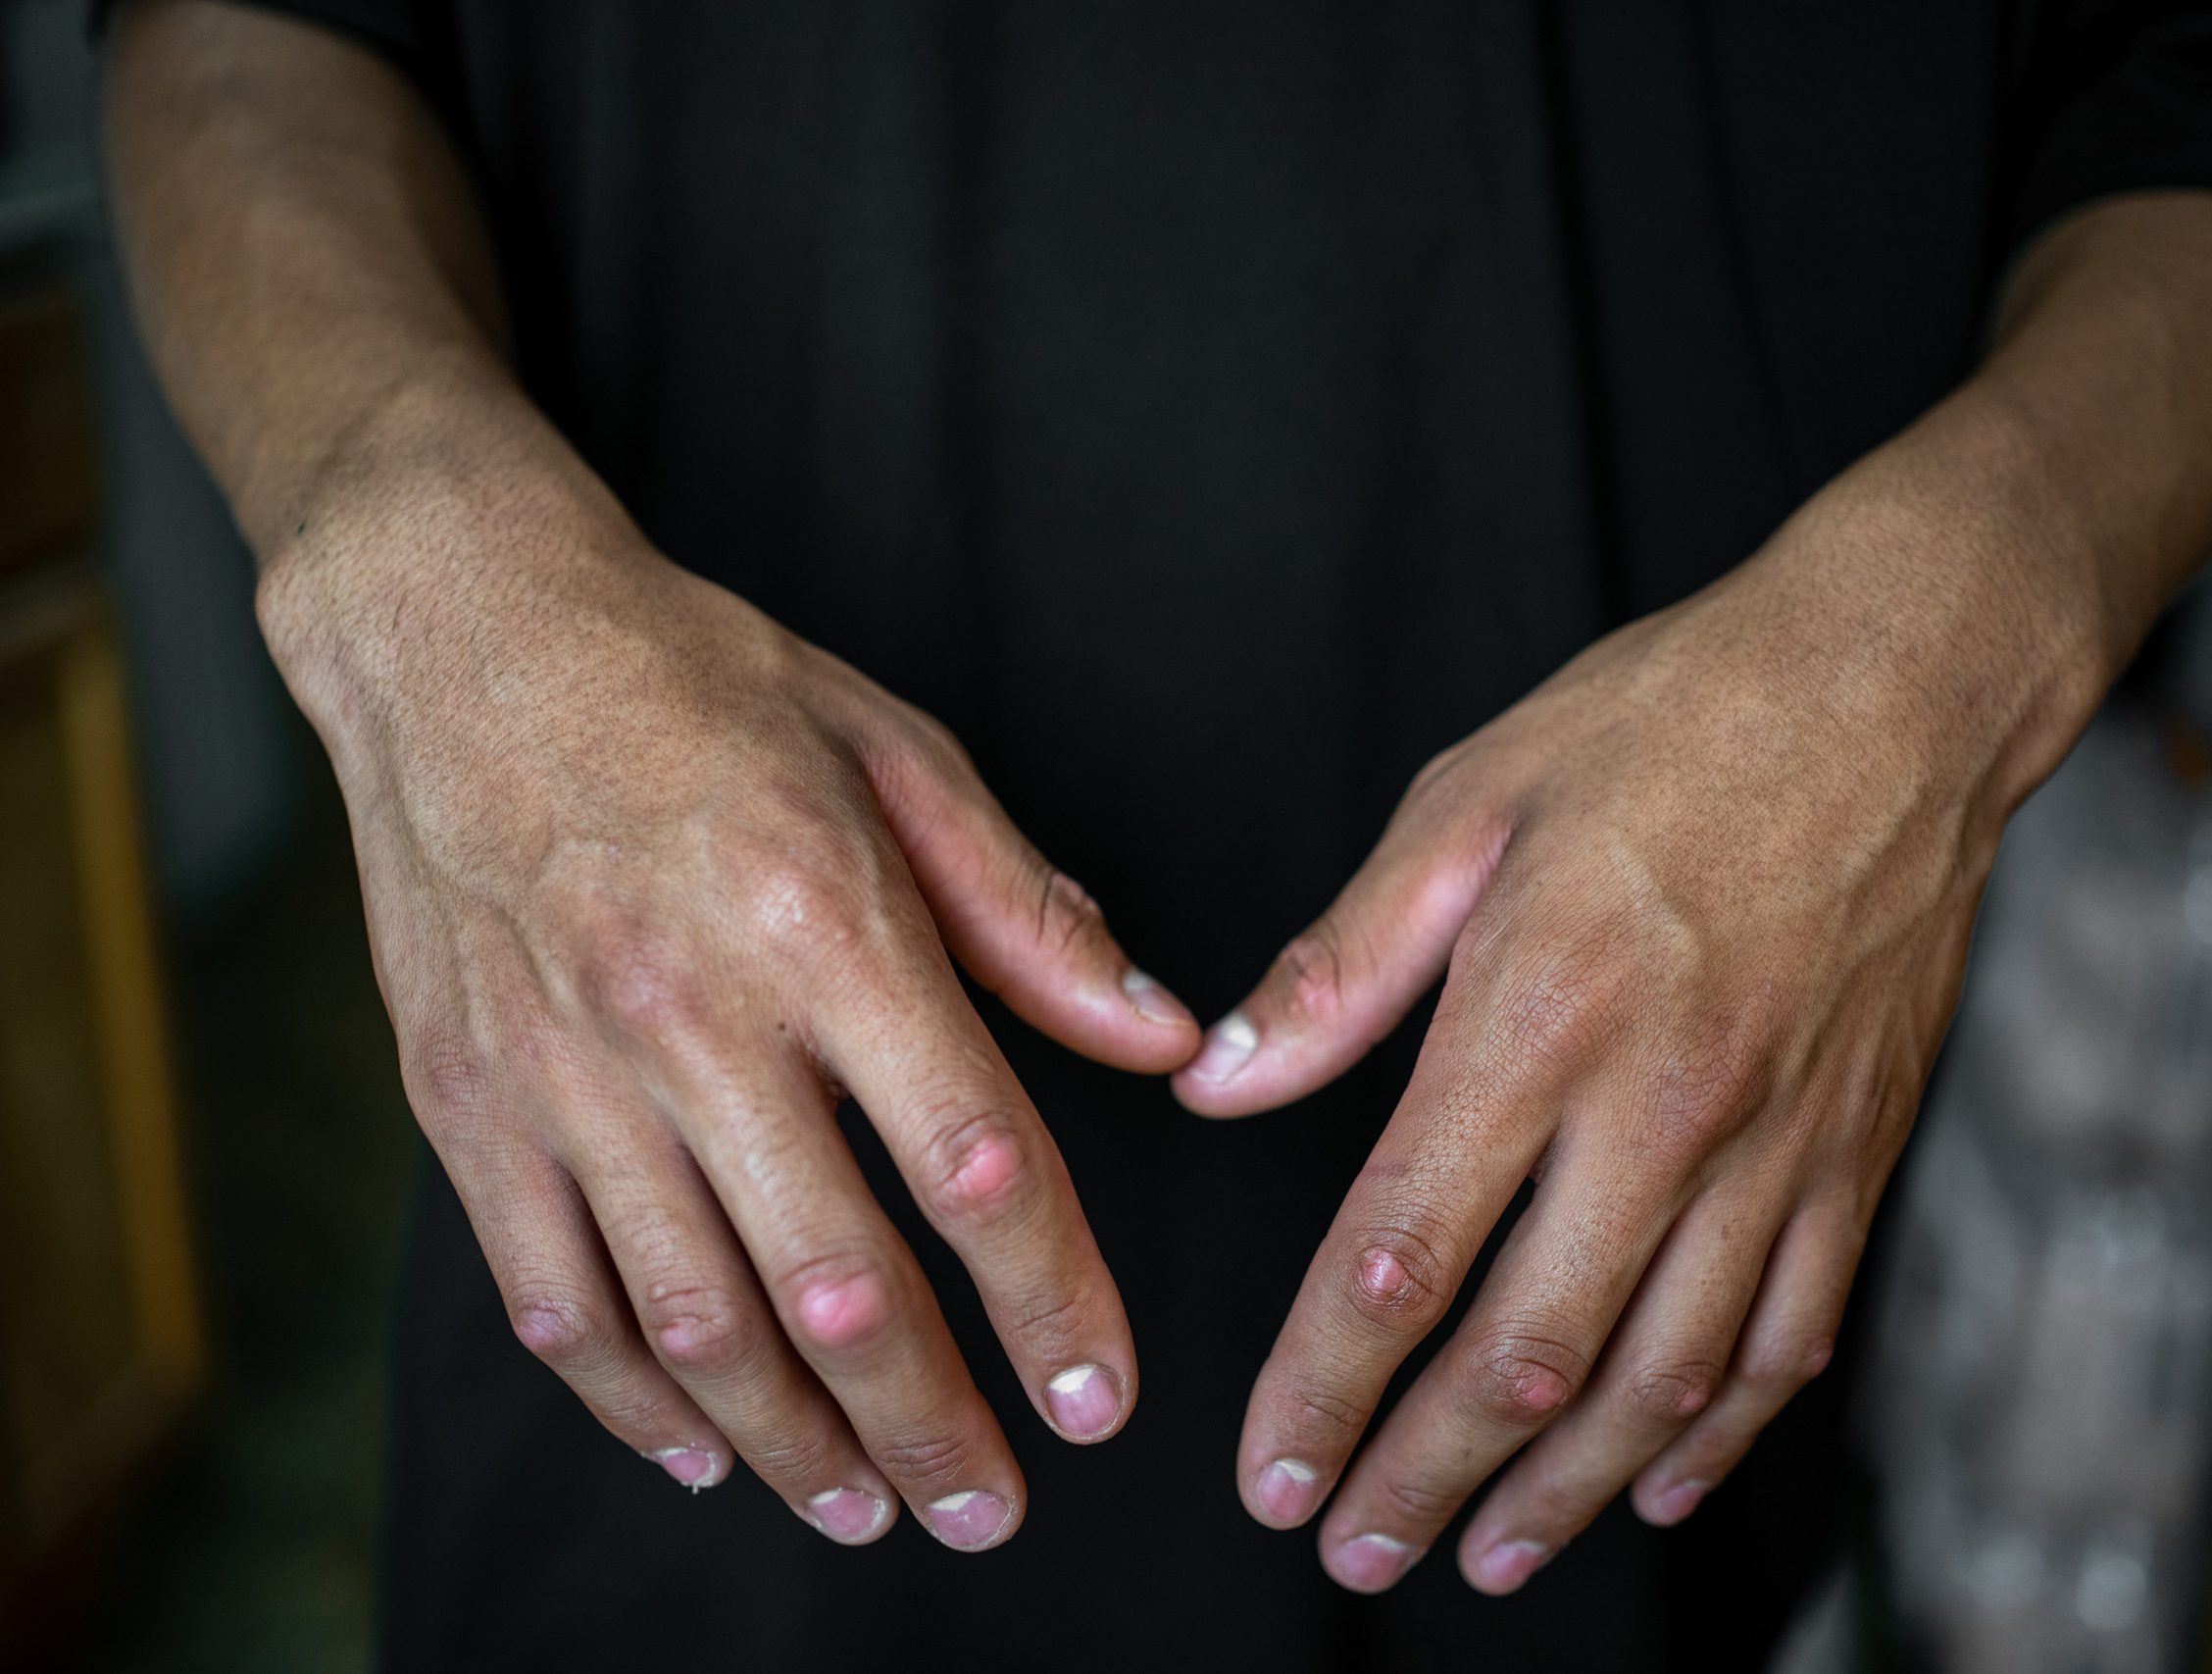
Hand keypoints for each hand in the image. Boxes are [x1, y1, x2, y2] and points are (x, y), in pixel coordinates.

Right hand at [263, 473, 1199, 1549]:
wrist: (463, 634)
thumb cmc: (703, 683)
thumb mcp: (896, 755)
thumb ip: (1029, 914)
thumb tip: (1161, 1034)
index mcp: (822, 921)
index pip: (972, 1163)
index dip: (1052, 1304)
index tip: (1098, 1401)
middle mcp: (689, 1014)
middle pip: (835, 1283)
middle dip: (929, 1426)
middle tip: (990, 1511)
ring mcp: (562, 1070)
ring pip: (690, 1322)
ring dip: (791, 1445)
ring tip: (868, 1511)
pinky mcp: (467, 1101)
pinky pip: (552, 1295)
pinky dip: (631, 1401)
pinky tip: (704, 1449)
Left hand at [1175, 487, 2099, 1592]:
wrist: (1902, 682)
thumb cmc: (1675, 718)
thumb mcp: (1470, 799)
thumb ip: (1342, 966)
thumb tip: (1218, 1080)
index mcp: (1538, 1015)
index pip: (1400, 1254)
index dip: (1322, 1387)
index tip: (1270, 1471)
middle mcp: (1662, 1107)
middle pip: (1525, 1355)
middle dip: (1423, 1479)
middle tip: (1352, 1551)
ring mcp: (1776, 1144)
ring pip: (1661, 1379)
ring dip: (1562, 1493)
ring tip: (1484, 1559)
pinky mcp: (1857, 1151)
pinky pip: (1792, 1336)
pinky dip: (1722, 1433)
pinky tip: (1660, 1481)